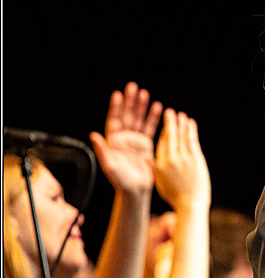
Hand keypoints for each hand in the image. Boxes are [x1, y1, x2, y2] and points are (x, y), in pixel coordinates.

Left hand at [90, 82, 162, 196]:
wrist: (136, 190)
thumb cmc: (120, 180)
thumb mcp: (109, 165)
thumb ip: (102, 150)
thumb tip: (94, 135)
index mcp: (113, 142)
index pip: (114, 120)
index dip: (116, 108)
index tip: (117, 95)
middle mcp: (124, 138)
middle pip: (127, 116)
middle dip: (130, 102)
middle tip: (133, 87)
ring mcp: (135, 141)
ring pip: (139, 119)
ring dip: (142, 107)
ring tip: (145, 94)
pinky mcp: (146, 144)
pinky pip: (150, 128)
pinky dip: (154, 118)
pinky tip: (158, 108)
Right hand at [153, 108, 210, 213]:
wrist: (190, 204)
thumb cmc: (176, 197)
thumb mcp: (161, 184)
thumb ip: (154, 169)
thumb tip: (148, 158)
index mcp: (160, 166)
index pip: (161, 145)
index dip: (163, 134)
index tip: (164, 126)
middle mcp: (171, 160)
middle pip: (169, 137)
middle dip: (169, 123)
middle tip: (169, 112)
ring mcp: (183, 158)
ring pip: (181, 136)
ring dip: (181, 123)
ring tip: (181, 115)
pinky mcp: (195, 159)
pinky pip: (191, 140)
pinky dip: (190, 130)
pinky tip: (190, 122)